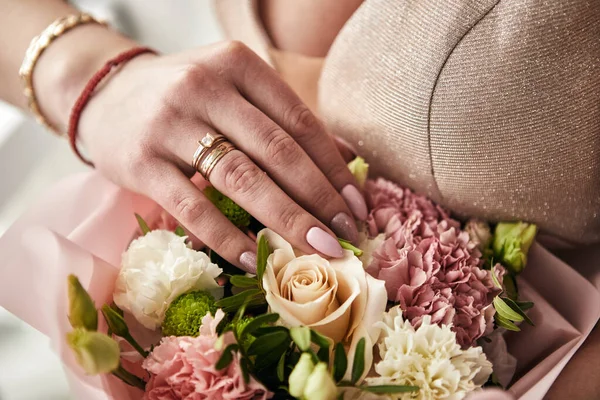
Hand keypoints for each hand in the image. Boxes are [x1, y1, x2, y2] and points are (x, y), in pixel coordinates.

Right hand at [77, 41, 367, 271]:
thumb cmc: (184, 98)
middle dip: (318, 199)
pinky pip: (192, 207)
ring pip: (241, 178)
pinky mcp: (140, 161)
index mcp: (238, 64)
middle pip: (276, 151)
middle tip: (345, 235)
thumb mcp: (233, 90)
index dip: (334, 168)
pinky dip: (227, 237)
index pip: (299, 121)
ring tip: (315, 250)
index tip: (358, 206)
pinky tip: (254, 258)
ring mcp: (169, 123)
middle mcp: (205, 86)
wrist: (103, 94)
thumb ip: (282, 120)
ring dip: (285, 219)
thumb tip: (345, 161)